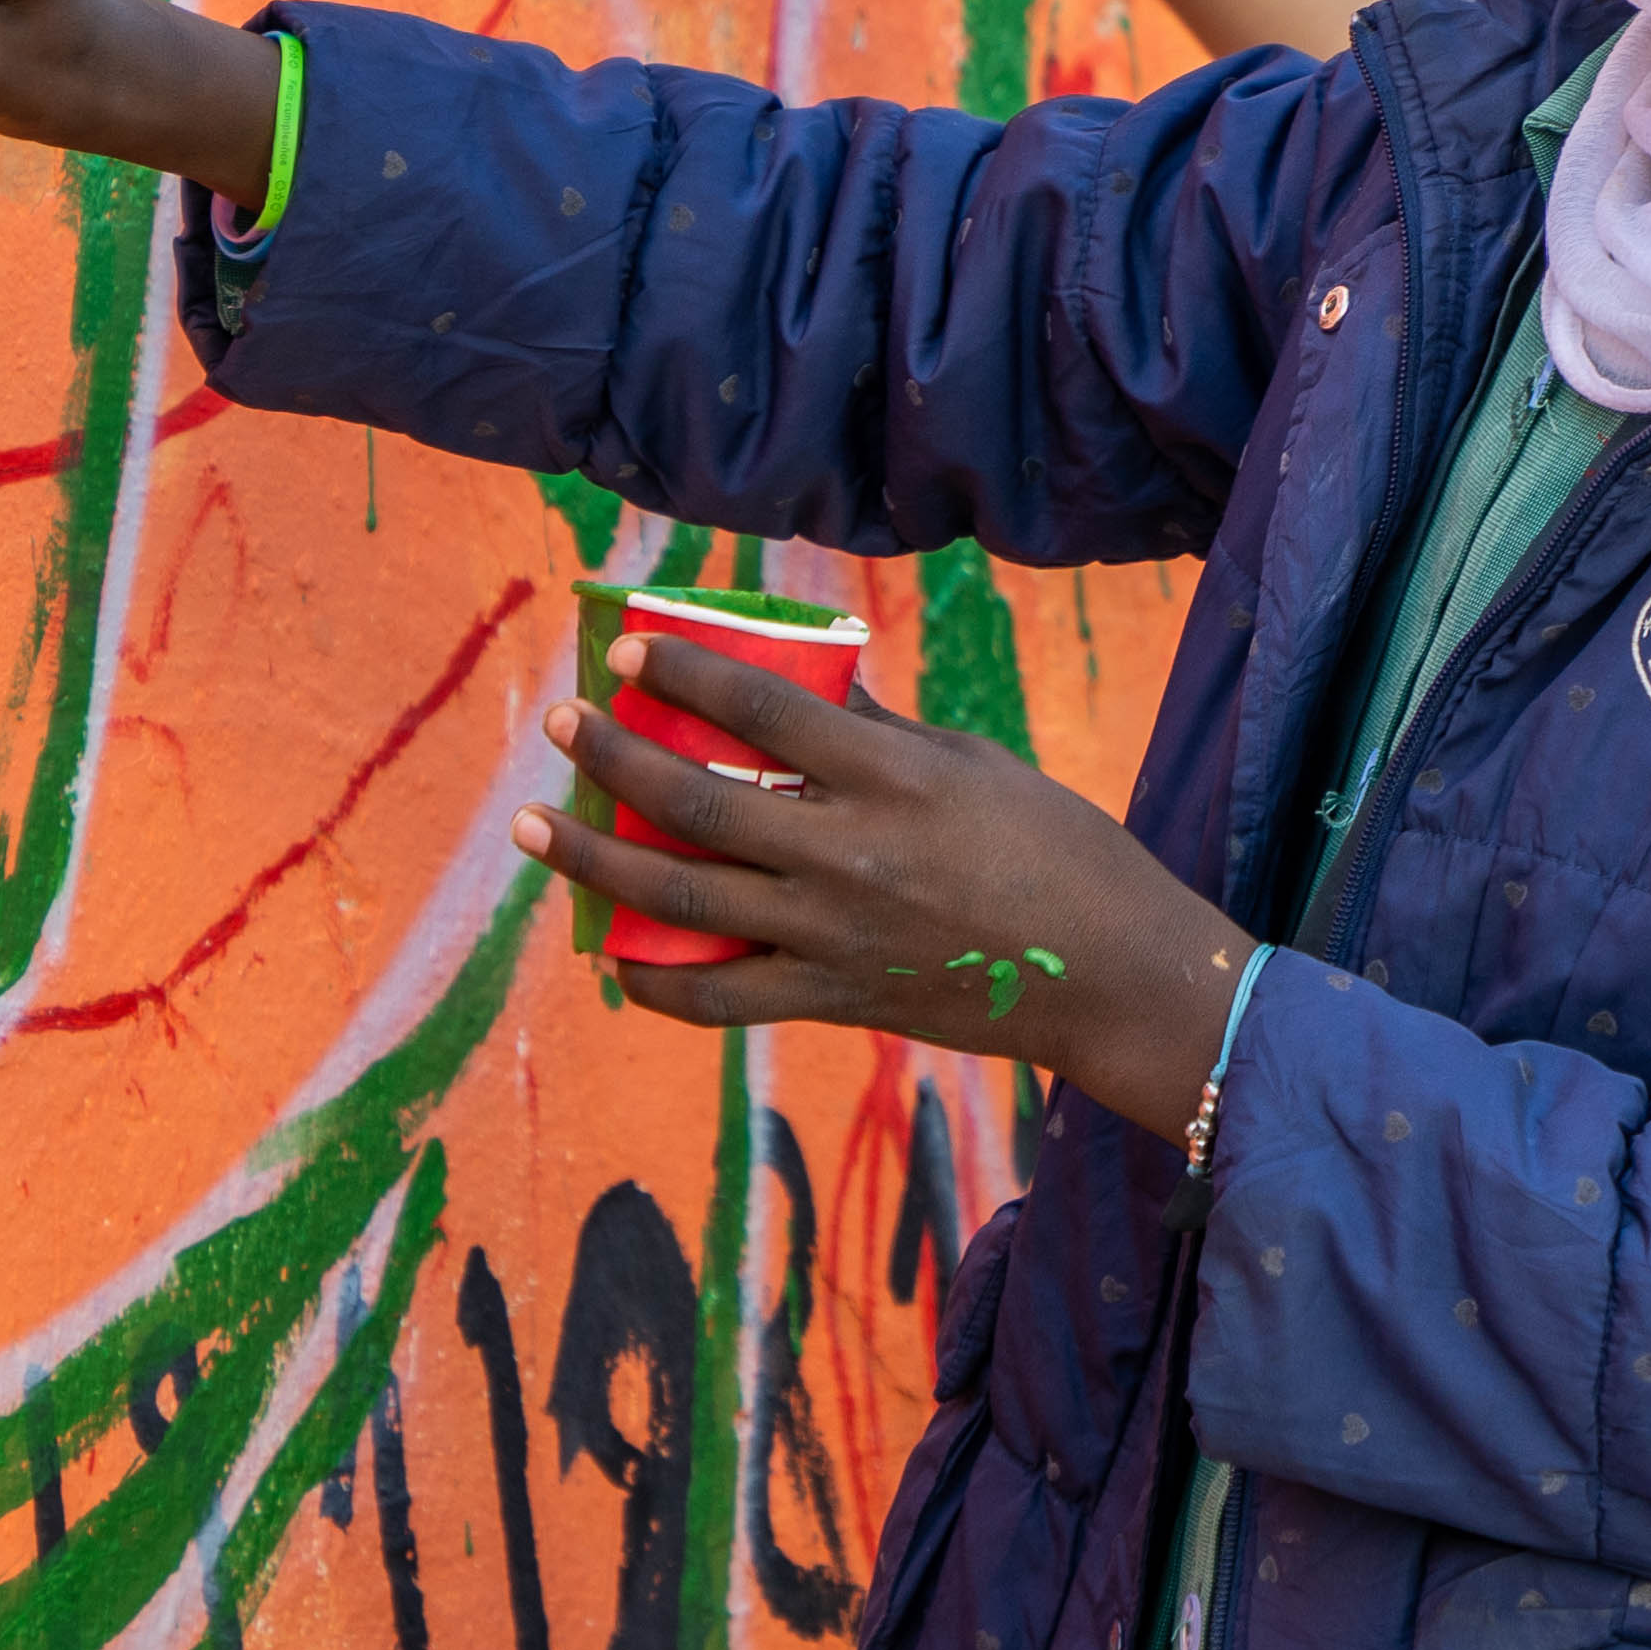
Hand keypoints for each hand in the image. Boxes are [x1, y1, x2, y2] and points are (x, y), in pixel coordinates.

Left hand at [517, 630, 1253, 1131]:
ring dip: (598, 860)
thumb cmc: (1055, 848)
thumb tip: (795, 679)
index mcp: (892, 777)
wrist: (1109, 975)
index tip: (630, 649)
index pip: (761, 705)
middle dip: (614, 758)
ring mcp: (835, 936)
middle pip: (697, 802)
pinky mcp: (835, 999)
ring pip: (684, 901)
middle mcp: (850, 855)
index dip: (683, 671)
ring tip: (541, 828)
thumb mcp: (968, 763)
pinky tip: (613, 955)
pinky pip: (722, 999)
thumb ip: (873, 731)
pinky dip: (657, 984)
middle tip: (565, 724)